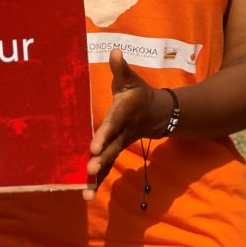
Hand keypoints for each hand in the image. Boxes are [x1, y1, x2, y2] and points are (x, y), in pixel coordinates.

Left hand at [82, 49, 166, 201]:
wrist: (159, 113)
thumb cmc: (139, 93)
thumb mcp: (132, 79)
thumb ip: (121, 68)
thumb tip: (115, 51)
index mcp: (124, 113)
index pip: (113, 124)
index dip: (104, 135)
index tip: (93, 148)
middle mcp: (122, 132)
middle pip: (111, 148)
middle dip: (101, 160)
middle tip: (89, 171)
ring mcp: (120, 144)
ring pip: (109, 162)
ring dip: (98, 178)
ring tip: (86, 193)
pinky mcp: (116, 152)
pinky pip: (107, 168)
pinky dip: (97, 182)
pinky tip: (86, 195)